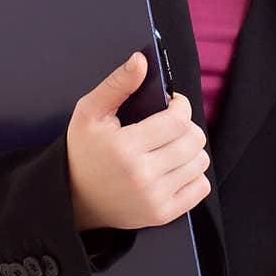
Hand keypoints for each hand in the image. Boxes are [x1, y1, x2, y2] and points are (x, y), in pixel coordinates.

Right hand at [66, 52, 211, 230]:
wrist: (74, 199)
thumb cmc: (83, 151)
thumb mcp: (90, 112)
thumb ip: (117, 84)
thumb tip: (141, 60)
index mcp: (125, 148)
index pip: (178, 121)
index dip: (181, 106)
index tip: (173, 104)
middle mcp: (142, 176)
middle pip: (193, 140)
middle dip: (187, 125)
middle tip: (170, 125)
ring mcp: (154, 199)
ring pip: (200, 162)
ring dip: (191, 149)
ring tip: (171, 146)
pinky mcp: (162, 214)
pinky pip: (201, 187)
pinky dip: (194, 174)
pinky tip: (175, 168)